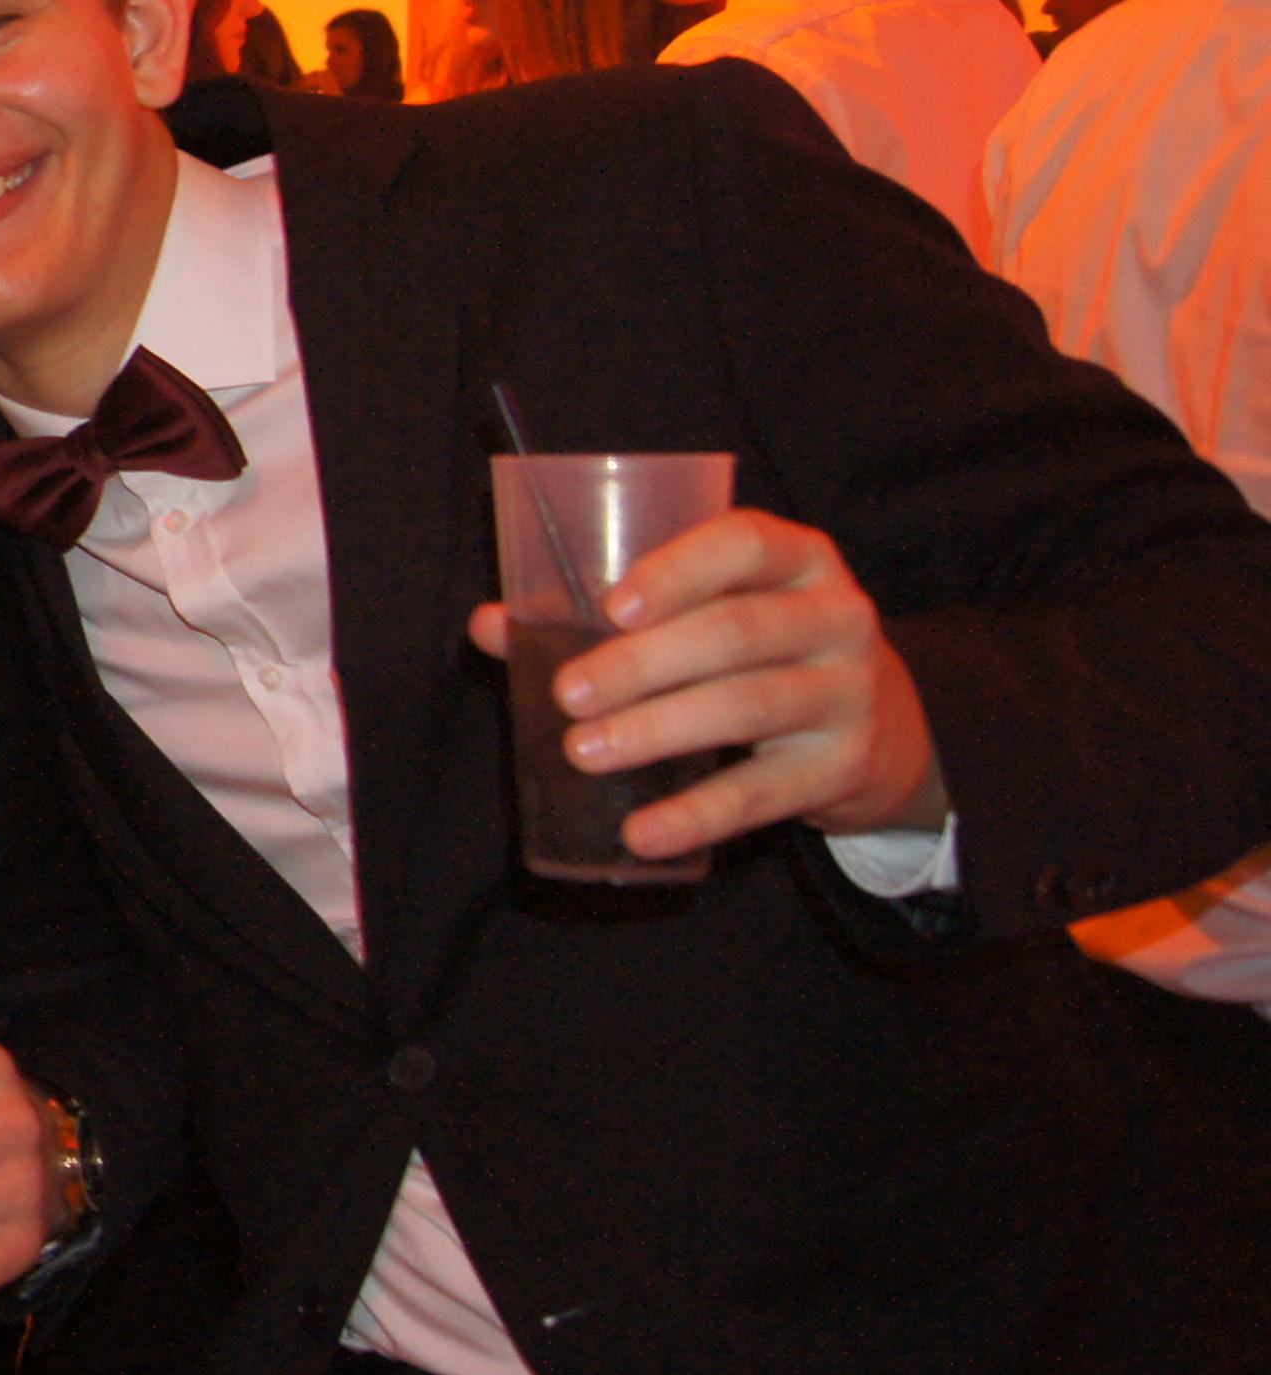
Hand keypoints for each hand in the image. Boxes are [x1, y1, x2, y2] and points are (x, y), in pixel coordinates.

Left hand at [469, 507, 944, 861]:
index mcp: (798, 559)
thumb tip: (489, 626)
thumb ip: (605, 614)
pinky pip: (765, 793)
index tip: (612, 607)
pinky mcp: (844, 766)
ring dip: (659, 731)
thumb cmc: (761, 650)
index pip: (746, 543)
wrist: (885, 726)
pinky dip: (698, 816)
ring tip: (585, 751)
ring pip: (749, 705)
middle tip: (567, 695)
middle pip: (737, 632)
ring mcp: (848, 692)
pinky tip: (642, 831)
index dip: (679, 571)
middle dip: (644, 664)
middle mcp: (836, 616)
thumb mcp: (709, 613)